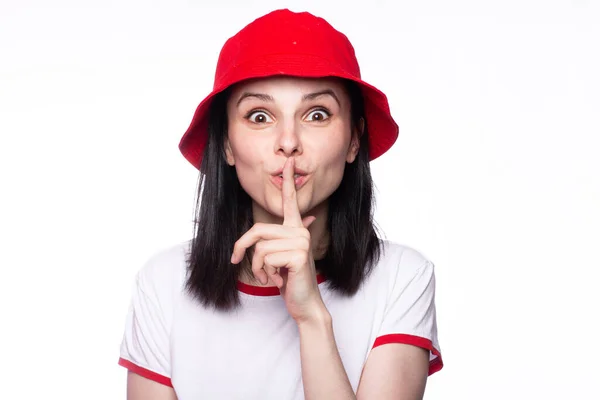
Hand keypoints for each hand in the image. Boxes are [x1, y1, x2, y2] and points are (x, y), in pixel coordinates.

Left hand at [230, 157, 326, 322]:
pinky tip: (279, 280)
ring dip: (258, 267)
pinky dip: (266, 273)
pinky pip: (266, 259)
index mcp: (295, 229)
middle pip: (257, 230)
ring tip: (271, 276)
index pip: (290, 201)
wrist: (304, 303)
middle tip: (236, 261)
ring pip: (260, 248)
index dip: (289, 181)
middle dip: (242, 247)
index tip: (289, 160)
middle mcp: (299, 232)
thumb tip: (307, 217)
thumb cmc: (290, 280)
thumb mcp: (281, 257)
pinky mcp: (299, 256)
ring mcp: (301, 242)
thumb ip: (283, 238)